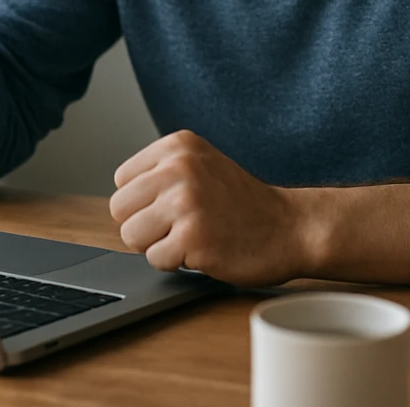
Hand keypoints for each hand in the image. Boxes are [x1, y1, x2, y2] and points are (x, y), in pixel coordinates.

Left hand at [110, 130, 308, 286]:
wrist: (289, 227)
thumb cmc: (242, 203)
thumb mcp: (202, 165)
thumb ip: (161, 171)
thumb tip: (120, 201)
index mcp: (178, 145)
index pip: (122, 181)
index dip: (144, 202)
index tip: (175, 206)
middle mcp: (179, 167)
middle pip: (120, 209)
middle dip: (145, 225)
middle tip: (180, 226)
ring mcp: (186, 202)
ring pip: (132, 236)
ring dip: (158, 245)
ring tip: (191, 236)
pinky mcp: (192, 237)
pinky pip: (155, 260)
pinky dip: (176, 263)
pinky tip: (204, 250)